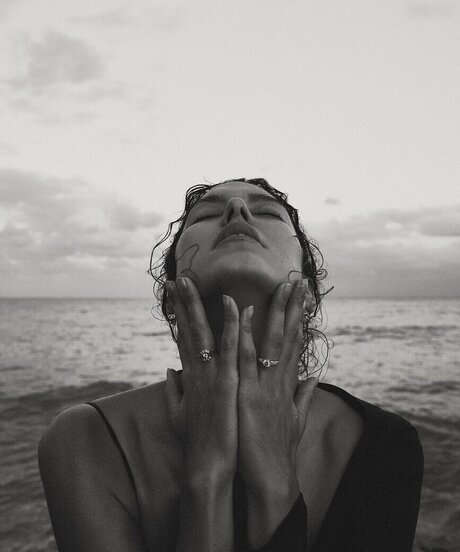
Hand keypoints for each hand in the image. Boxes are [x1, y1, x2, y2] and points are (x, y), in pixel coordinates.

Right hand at [164, 277, 239, 480]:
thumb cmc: (198, 441)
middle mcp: (197, 371)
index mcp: (190, 377)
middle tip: (178, 278)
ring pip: (204, 333)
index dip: (178, 316)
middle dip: (182, 303)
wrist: (207, 467)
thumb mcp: (179, 413)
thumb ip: (174, 389)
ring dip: (198, 305)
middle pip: (187, 330)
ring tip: (192, 281)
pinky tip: (234, 306)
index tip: (174, 296)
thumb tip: (170, 370)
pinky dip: (232, 326)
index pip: (183, 338)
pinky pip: (231, 348)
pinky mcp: (226, 383)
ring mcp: (211, 375)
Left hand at [237, 278, 317, 494]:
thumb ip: (303, 395)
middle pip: (288, 336)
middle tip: (298, 280)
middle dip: (294, 307)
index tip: (301, 297)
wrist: (270, 479)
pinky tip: (246, 311)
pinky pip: (245, 358)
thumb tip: (313, 377)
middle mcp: (279, 380)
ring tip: (281, 285)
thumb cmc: (277, 450)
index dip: (298, 318)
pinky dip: (246, 333)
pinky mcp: (248, 394)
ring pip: (271, 340)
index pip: (294, 343)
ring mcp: (265, 385)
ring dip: (275, 310)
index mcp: (286, 384)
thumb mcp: (295, 419)